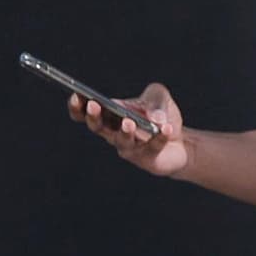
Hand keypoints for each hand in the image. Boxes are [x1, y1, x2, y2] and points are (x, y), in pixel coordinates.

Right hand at [67, 82, 187, 176]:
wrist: (180, 141)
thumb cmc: (160, 115)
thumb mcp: (158, 96)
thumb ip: (155, 98)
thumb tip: (154, 118)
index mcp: (110, 117)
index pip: (86, 113)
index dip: (78, 107)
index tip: (76, 96)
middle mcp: (115, 134)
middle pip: (98, 128)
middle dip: (94, 118)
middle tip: (94, 106)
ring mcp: (130, 149)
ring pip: (122, 142)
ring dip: (124, 132)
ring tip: (128, 122)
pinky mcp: (148, 159)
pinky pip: (153, 148)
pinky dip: (160, 137)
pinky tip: (166, 128)